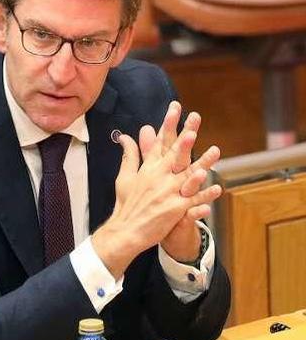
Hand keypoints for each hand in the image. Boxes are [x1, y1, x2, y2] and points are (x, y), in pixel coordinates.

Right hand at [93, 101, 221, 277]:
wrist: (125, 231)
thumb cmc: (126, 204)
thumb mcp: (125, 177)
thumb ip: (130, 155)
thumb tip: (124, 136)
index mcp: (148, 169)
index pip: (160, 142)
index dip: (168, 124)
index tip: (175, 108)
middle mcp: (158, 178)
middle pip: (175, 154)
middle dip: (186, 137)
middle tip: (194, 121)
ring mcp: (167, 194)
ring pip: (189, 176)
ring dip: (202, 163)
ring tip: (215, 152)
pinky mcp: (175, 210)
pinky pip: (194, 201)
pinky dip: (205, 195)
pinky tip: (216, 189)